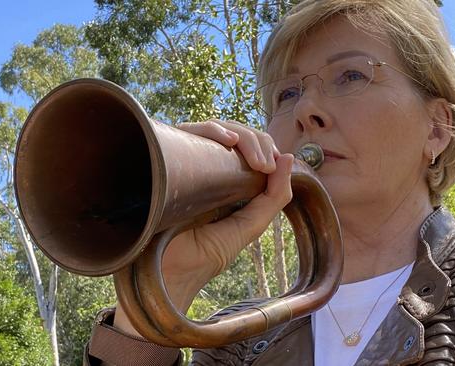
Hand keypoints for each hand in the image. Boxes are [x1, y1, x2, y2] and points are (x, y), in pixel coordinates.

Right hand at [114, 119, 293, 336]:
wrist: (168, 273)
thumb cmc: (205, 255)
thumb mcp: (251, 225)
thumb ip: (274, 197)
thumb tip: (288, 157)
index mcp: (223, 179)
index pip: (245, 146)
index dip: (263, 146)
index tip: (275, 162)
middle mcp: (202, 166)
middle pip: (233, 134)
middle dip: (257, 141)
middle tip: (266, 164)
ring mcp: (183, 162)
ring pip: (215, 128)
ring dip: (242, 136)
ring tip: (256, 159)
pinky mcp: (166, 159)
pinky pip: (188, 131)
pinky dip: (212, 130)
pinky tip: (229, 142)